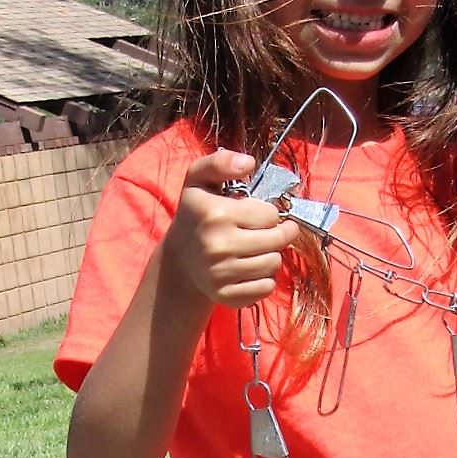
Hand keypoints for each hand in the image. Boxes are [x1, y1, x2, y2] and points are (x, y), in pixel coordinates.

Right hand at [161, 150, 300, 307]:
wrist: (179, 259)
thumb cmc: (197, 214)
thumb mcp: (200, 179)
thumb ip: (221, 162)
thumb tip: (248, 162)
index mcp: (216, 214)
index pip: (271, 214)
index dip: (267, 213)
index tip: (255, 214)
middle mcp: (218, 246)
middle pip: (277, 241)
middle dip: (276, 234)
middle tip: (266, 232)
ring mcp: (221, 275)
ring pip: (273, 264)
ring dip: (270, 255)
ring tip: (255, 249)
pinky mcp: (226, 296)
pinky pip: (266, 288)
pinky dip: (264, 279)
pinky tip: (249, 269)